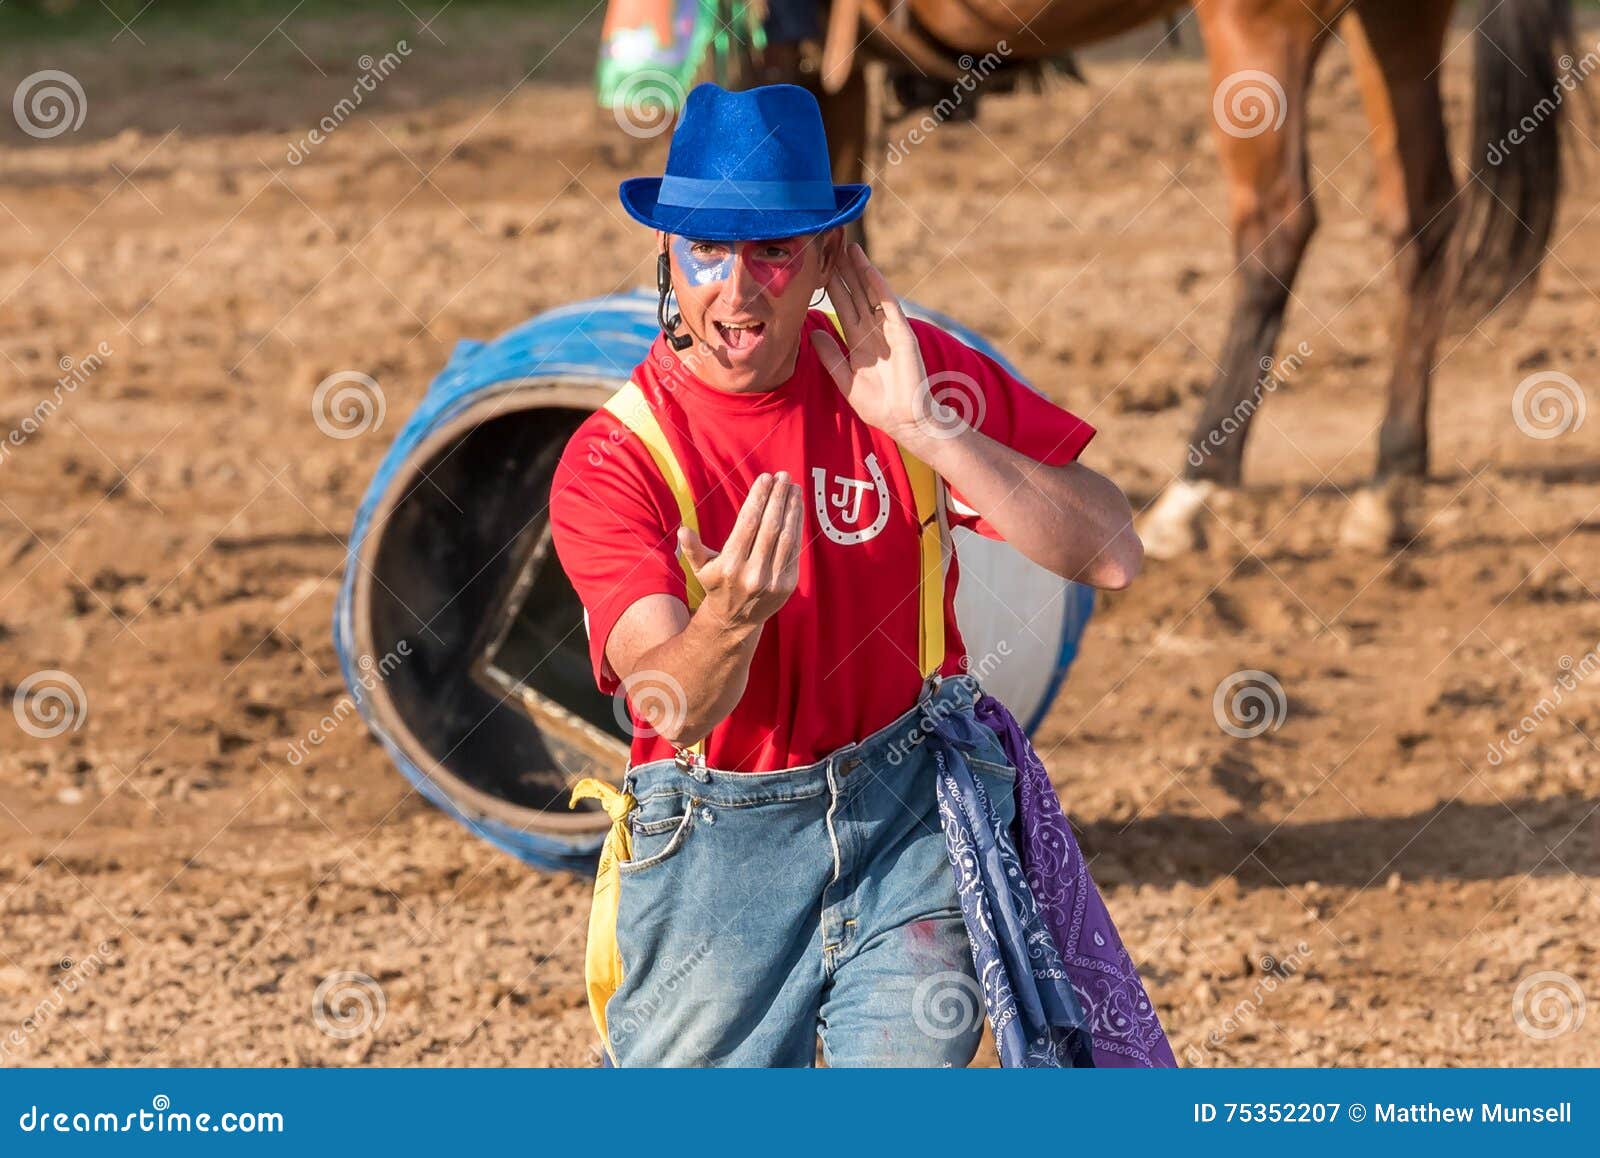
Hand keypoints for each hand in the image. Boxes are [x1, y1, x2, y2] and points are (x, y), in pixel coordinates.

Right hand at [678, 471, 802, 630]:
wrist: (735, 620)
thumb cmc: (716, 585)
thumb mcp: (700, 569)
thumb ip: (693, 549)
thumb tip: (682, 531)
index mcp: (730, 565)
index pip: (748, 524)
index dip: (758, 498)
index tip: (765, 478)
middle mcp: (752, 573)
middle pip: (770, 527)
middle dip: (778, 498)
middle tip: (783, 476)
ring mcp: (772, 581)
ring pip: (786, 537)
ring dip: (792, 509)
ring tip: (794, 488)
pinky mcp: (788, 585)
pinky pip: (794, 550)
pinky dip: (797, 526)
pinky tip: (798, 508)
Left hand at [809, 242, 929, 444]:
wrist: (904, 420)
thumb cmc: (879, 406)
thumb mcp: (845, 380)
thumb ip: (831, 357)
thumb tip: (814, 334)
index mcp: (858, 342)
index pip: (843, 308)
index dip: (832, 287)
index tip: (818, 267)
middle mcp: (873, 331)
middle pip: (855, 294)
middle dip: (843, 272)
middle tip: (830, 245)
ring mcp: (887, 329)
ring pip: (871, 293)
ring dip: (860, 271)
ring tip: (847, 248)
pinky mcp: (901, 332)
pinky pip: (888, 304)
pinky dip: (878, 286)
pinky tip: (867, 269)